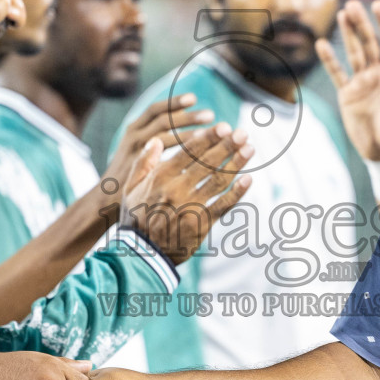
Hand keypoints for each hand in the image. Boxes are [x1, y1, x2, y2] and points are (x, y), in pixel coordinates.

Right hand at [120, 122, 253, 263]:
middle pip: (207, 163)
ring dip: (236, 163)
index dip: (208, 138)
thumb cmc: (136, 218)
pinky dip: (237, 193)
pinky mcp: (201, 224)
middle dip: (227, 146)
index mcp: (161, 177)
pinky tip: (249, 179)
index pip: (189, 153)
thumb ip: (143, 163)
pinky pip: (223, 205)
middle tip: (242, 133)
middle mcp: (177, 190)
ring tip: (249, 149)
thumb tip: (156, 140)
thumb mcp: (130, 188)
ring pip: (219, 181)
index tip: (222, 126)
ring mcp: (191, 207)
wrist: (142, 253)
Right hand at [316, 0, 379, 162]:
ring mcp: (362, 81)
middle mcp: (378, 72)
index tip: (378, 4)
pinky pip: (337, 73)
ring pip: (354, 52)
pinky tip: (321, 44)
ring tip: (341, 14)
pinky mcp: (348, 93)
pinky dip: (329, 60)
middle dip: (361, 24)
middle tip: (352, 5)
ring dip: (348, 34)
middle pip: (369, 42)